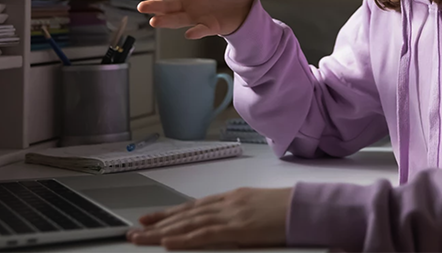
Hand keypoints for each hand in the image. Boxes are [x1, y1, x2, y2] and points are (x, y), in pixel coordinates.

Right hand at [125, 0, 253, 38]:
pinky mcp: (209, 26)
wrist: (246, 5)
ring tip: (155, 21)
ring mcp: (196, 16)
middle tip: (142, 7)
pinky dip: (195, 32)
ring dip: (167, 21)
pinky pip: (200, 29)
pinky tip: (190, 33)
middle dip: (154, 6)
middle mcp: (187, 3)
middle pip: (166, 5)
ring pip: (177, 19)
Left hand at [127, 187, 291, 249]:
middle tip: (134, 231)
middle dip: (158, 223)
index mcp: (233, 198)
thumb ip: (241, 216)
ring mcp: (231, 214)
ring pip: (188, 223)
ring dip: (162, 232)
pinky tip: (167, 242)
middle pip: (186, 214)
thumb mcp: (260, 209)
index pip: (194, 206)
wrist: (307, 207)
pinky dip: (184, 238)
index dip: (170, 213)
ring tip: (140, 238)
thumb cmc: (290, 210)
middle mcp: (227, 203)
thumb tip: (228, 226)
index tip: (151, 219)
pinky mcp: (238, 228)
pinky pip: (205, 234)